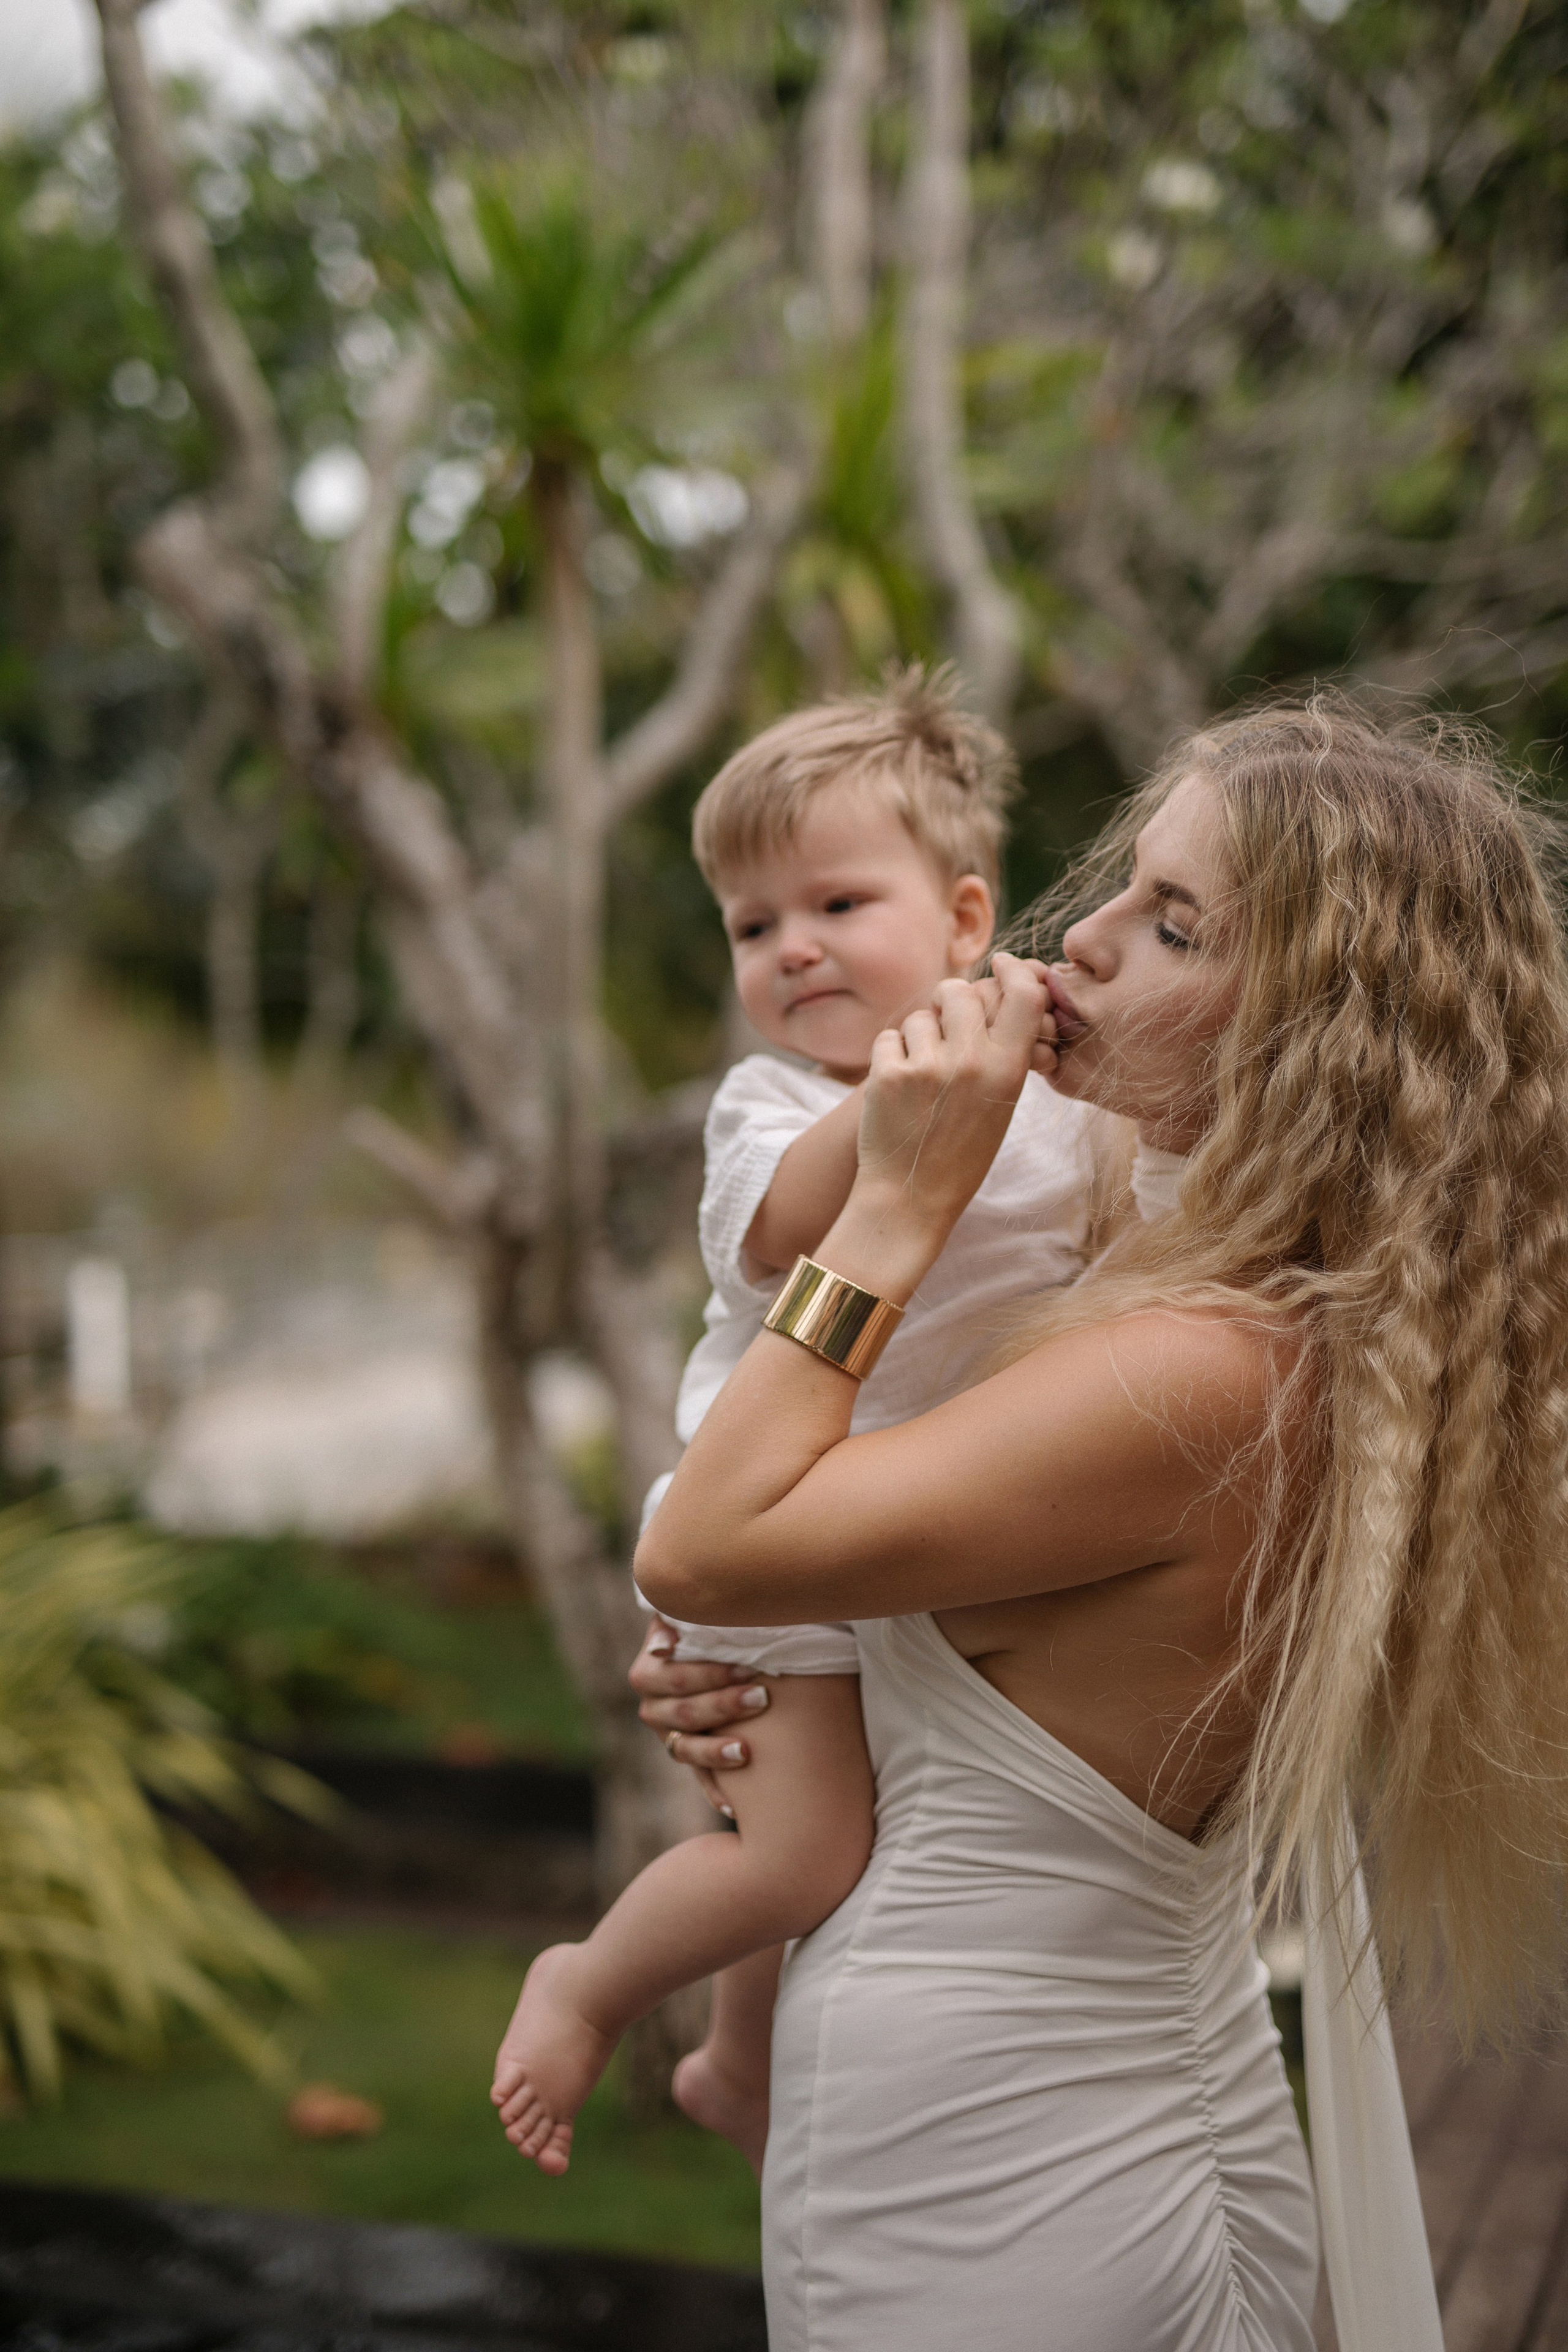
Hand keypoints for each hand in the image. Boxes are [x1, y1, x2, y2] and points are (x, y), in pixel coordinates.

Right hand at [629, 1619, 769, 1813]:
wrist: (714, 1653)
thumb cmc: (709, 1629)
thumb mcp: (689, 1617)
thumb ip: (677, 1618)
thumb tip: (664, 1646)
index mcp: (649, 1672)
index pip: (676, 1677)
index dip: (711, 1674)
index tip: (748, 1667)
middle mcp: (653, 1708)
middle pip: (684, 1714)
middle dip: (723, 1706)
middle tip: (762, 1698)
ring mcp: (670, 1736)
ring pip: (686, 1751)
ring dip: (715, 1752)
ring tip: (747, 1751)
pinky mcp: (689, 1758)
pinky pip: (699, 1780)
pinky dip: (715, 1793)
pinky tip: (734, 1806)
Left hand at [854, 952, 1048, 1239]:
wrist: (911, 1199)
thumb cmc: (961, 1153)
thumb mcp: (1000, 1103)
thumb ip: (1001, 1051)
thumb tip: (998, 998)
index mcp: (1008, 1070)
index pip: (1023, 995)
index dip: (1014, 970)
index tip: (1002, 963)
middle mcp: (971, 1062)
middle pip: (960, 991)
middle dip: (950, 1000)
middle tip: (946, 1023)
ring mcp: (927, 1066)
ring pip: (920, 1016)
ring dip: (918, 1036)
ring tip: (921, 1077)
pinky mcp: (887, 1074)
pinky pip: (889, 1038)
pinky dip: (890, 1056)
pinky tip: (898, 1089)